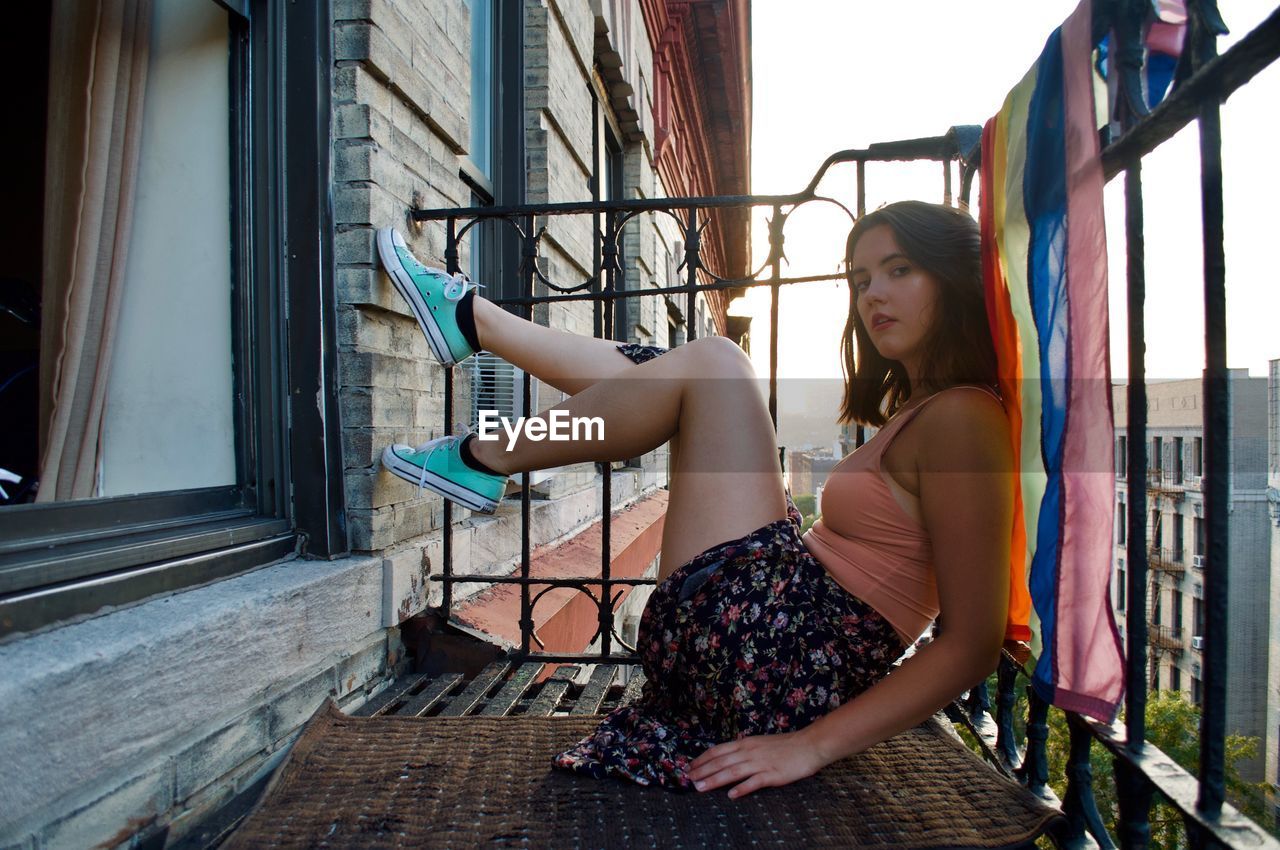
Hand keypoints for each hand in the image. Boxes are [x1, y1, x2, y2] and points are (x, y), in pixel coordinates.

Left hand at [687, 730, 827, 798]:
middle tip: (689, 780)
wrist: (808, 745)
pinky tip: (731, 796)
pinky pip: (754, 782)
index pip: (718, 750)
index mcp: (746, 743)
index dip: (703, 759)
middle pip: (721, 761)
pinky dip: (741, 789)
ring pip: (732, 772)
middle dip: (703, 771)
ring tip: (701, 788)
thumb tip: (728, 758)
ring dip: (715, 780)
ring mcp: (760, 763)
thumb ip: (744, 750)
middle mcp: (750, 752)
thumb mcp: (760, 743)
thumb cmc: (785, 745)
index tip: (690, 766)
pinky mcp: (772, 774)